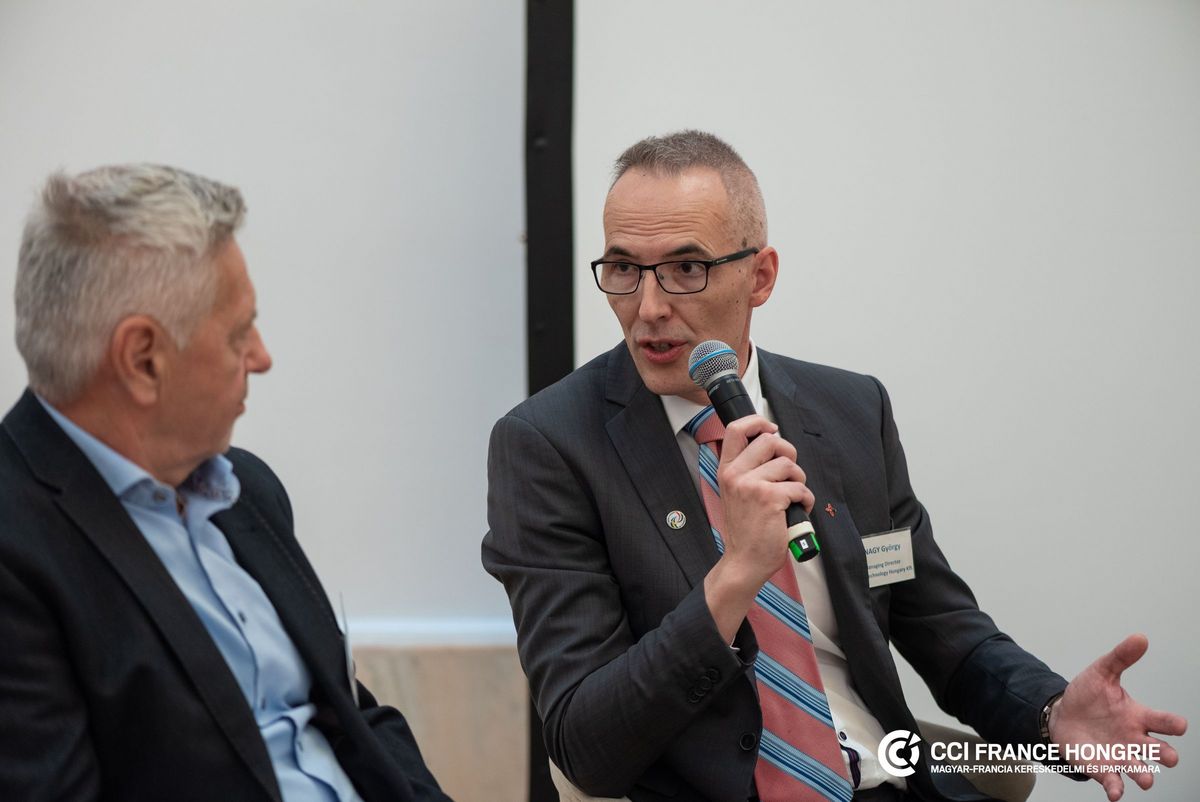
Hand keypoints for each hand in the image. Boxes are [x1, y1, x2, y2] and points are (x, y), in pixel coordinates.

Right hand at [702, 415, 812, 641]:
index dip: (757, 421)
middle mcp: (736, 475)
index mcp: (727, 471)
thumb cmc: (746, 530)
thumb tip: (773, 445)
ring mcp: (752, 486)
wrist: (744, 561)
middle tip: (790, 471)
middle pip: (770, 440)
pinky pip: (800, 487)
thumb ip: (748, 470)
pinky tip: (799, 509)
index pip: (735, 429)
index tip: (770, 428)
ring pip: (789, 464)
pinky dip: (806, 499)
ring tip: (793, 496)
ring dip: (799, 479)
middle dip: (788, 452)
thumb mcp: (736, 494)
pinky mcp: (770, 499)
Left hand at [1049, 634, 1186, 800]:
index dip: (1173, 724)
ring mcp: (1120, 756)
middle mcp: (1134, 739)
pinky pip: (1114, 782)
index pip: (1164, 721)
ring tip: (1145, 779)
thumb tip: (1140, 637)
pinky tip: (1115, 792)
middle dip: (1166, 755)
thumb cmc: (1087, 696)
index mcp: (1138, 716)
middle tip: (1166, 755)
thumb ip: (1121, 658)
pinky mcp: (1103, 768)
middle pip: (1160, 751)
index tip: (1178, 725)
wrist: (1061, 715)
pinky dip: (1116, 789)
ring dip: (1145, 776)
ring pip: (1141, 771)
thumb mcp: (1101, 673)